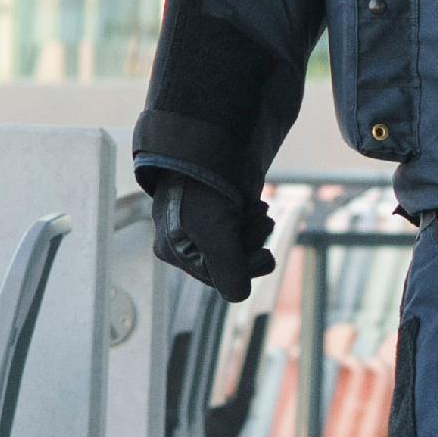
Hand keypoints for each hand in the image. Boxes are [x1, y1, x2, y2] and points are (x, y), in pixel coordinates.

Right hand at [147, 173, 273, 304]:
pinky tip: (256, 206)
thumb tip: (239, 297)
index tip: (262, 251)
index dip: (245, 266)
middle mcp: (185, 242)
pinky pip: (238, 228)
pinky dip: (252, 220)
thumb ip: (228, 269)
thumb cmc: (201, 186)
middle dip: (251, 244)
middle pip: (229, 261)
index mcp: (174, 251)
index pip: (219, 278)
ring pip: (237, 245)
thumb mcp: (214, 231)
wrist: (205, 139)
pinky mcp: (214, 210)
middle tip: (263, 219)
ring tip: (260, 209)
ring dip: (255, 230)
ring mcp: (200, 226)